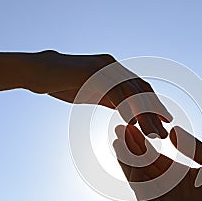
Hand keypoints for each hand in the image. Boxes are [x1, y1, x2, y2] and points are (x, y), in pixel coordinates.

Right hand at [30, 51, 171, 137]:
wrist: (38, 72)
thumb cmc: (63, 83)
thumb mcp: (93, 93)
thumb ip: (111, 99)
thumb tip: (128, 114)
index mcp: (115, 72)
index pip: (141, 90)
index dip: (154, 107)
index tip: (163, 125)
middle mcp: (114, 67)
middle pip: (142, 90)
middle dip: (155, 113)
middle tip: (164, 133)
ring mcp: (104, 67)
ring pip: (131, 91)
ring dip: (144, 114)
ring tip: (152, 133)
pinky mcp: (93, 71)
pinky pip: (113, 90)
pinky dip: (124, 106)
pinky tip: (131, 122)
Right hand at [113, 124, 201, 200]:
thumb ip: (192, 147)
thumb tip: (173, 130)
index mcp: (182, 176)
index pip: (156, 158)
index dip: (143, 143)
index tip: (131, 126)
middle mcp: (172, 189)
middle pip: (146, 167)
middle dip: (132, 150)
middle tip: (120, 130)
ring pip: (143, 181)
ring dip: (130, 163)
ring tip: (119, 143)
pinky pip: (148, 198)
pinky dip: (137, 182)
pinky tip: (130, 165)